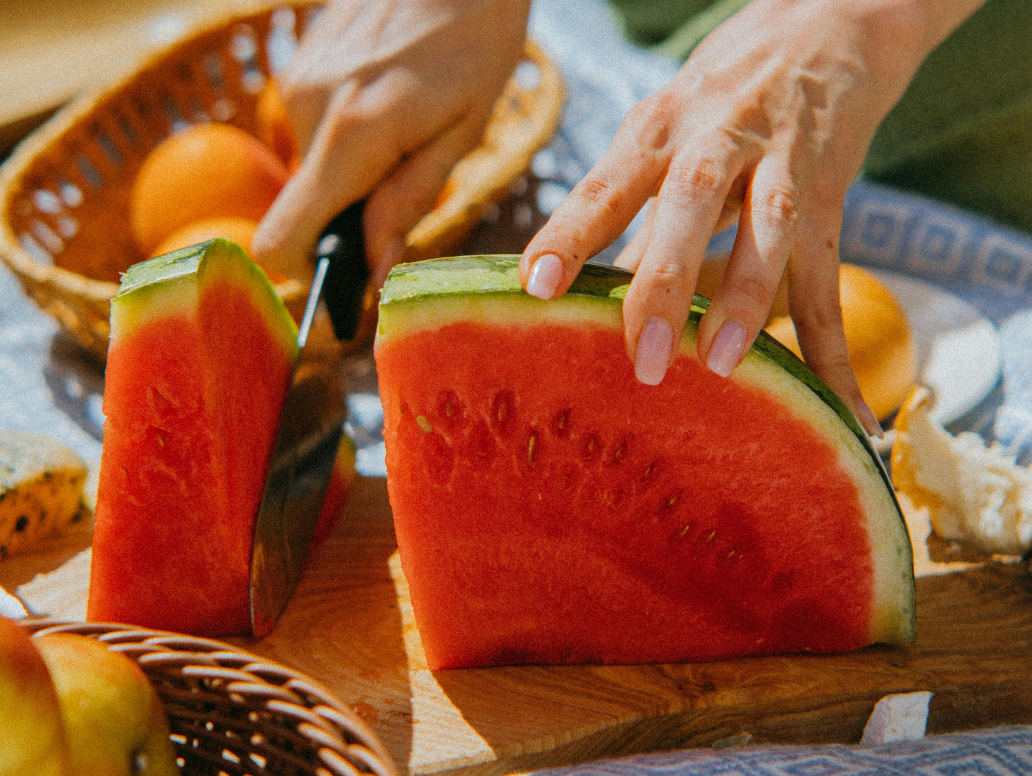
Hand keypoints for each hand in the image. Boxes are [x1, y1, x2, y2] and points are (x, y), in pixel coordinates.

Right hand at [252, 0, 529, 285]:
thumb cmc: (477, 38)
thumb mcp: (463, 132)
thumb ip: (409, 203)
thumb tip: (374, 268)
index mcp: (351, 136)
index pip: (281, 241)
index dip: (312, 271)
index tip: (353, 271)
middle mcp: (306, 108)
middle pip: (304, 208)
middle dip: (350, 215)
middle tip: (406, 179)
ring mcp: (296, 81)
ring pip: (311, 168)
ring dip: (353, 172)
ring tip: (405, 130)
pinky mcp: (298, 64)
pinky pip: (313, 130)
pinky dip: (346, 137)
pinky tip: (387, 103)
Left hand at [519, 0, 983, 434]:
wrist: (826, 23)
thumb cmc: (719, 95)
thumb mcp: (662, 134)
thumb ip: (628, 210)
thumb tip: (583, 290)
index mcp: (661, 129)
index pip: (606, 183)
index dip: (569, 233)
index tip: (533, 287)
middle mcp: (719, 138)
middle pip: (691, 202)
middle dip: (666, 282)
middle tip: (643, 362)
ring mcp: (782, 163)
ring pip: (770, 229)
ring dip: (748, 299)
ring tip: (724, 366)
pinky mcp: (832, 197)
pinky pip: (832, 284)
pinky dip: (836, 355)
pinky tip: (848, 417)